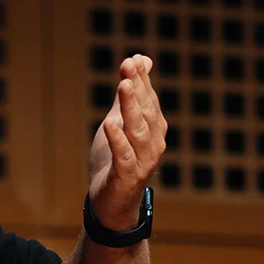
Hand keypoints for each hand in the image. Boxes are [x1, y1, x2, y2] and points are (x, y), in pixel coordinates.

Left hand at [88, 55, 166, 229]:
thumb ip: (128, 95)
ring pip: (139, 131)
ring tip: (122, 86)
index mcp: (153, 129)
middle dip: (137, 88)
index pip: (149, 100)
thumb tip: (140, 60)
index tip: (134, 59)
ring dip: (131, 108)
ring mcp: (143, 162)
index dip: (142, 79)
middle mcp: (153, 144)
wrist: (112, 204)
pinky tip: (109, 124)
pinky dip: (118, 140)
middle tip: (128, 66)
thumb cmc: (116, 162)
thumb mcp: (119, 123)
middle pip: (147, 112)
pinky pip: (124, 157)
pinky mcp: (128, 178)